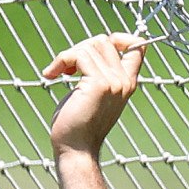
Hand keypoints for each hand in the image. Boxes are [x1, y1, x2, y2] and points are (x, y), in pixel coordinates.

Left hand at [43, 33, 145, 157]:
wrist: (75, 150)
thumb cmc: (78, 126)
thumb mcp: (93, 94)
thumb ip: (99, 72)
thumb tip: (89, 47)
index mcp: (127, 83)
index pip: (137, 47)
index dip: (120, 38)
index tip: (95, 47)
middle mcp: (123, 82)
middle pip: (104, 41)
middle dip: (81, 48)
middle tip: (66, 68)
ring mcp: (113, 83)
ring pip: (90, 46)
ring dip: (68, 55)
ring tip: (57, 73)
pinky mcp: (98, 85)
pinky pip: (78, 55)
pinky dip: (61, 60)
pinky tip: (50, 75)